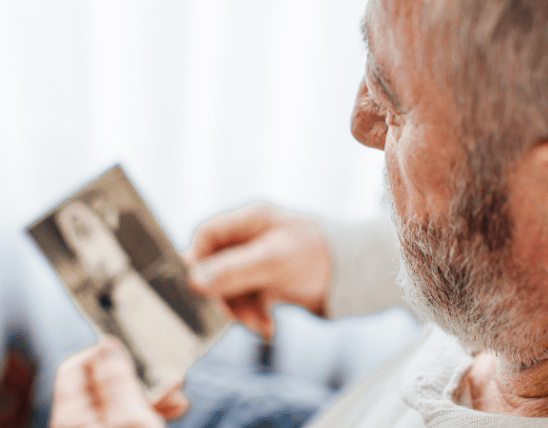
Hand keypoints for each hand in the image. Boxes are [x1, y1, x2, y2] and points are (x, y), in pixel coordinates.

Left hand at [50, 337, 187, 427]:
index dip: (101, 352)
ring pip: (118, 403)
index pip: (75, 366)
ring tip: (177, 394)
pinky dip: (147, 411)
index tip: (129, 348)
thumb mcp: (130, 418)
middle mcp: (80, 424)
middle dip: (135, 376)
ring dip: (149, 395)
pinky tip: (173, 407)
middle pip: (100, 384)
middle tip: (160, 373)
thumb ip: (116, 380)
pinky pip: (125, 418)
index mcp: (72, 417)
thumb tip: (106, 343)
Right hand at [187, 202, 331, 338]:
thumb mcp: (274, 261)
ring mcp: (256, 262)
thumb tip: (194, 281)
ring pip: (229, 289)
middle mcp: (249, 239)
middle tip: (239, 317)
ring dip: (241, 313)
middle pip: (215, 268)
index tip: (199, 289)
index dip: (197, 261)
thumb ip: (234, 270)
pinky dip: (253, 317)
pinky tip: (268, 327)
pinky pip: (246, 301)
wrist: (353, 277)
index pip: (207, 236)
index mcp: (249, 221)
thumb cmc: (318, 255)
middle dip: (226, 297)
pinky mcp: (265, 282)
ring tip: (261, 326)